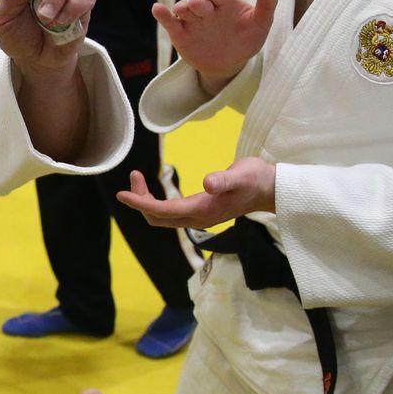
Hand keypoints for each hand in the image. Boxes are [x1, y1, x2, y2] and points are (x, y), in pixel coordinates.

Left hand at [117, 159, 274, 227]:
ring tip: (138, 179)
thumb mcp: (243, 174)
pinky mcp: (201, 213)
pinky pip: (169, 214)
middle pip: (157, 217)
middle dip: (140, 200)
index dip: (141, 203)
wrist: (270, 191)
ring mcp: (198, 218)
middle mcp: (197, 218)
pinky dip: (155, 203)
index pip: (163, 211)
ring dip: (146, 201)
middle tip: (135, 175)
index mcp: (202, 210)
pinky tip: (153, 189)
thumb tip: (208, 184)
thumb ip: (225, 179)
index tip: (122, 194)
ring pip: (162, 217)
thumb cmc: (256, 179)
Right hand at [151, 0, 276, 93]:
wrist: (229, 62)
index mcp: (225, 2)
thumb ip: (266, 6)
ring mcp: (192, 20)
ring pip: (183, 10)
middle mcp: (207, 8)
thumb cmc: (246, 38)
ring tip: (182, 10)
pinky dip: (163, 15)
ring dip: (181, 8)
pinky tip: (157, 9)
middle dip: (198, 2)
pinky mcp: (180, 33)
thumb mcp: (260, 24)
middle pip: (199, 1)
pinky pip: (170, 22)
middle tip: (198, 5)